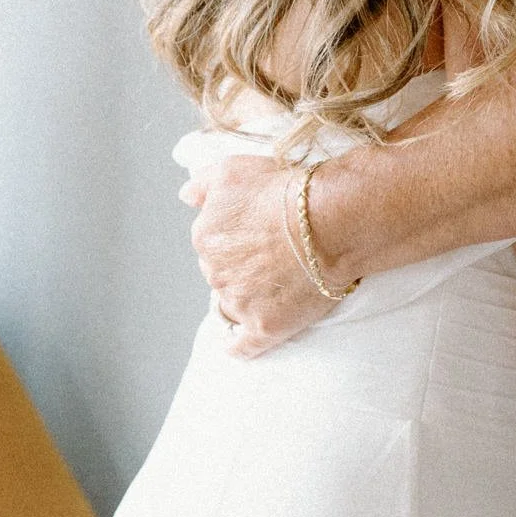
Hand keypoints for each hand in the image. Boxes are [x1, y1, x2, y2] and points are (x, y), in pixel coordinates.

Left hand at [180, 155, 335, 356]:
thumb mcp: (234, 169)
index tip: (260, 232)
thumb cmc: (284, 189)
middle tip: (273, 255)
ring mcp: (239, 303)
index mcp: (204, 236)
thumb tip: (185, 197)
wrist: (330, 219)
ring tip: (274, 286)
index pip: (211, 243)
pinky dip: (238, 347)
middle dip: (240, 267)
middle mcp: (214, 272)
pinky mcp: (264, 327)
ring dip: (245, 298)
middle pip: (221, 274)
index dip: (236, 237)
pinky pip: (242, 346)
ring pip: (232, 305)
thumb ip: (203, 184)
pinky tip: (237, 345)